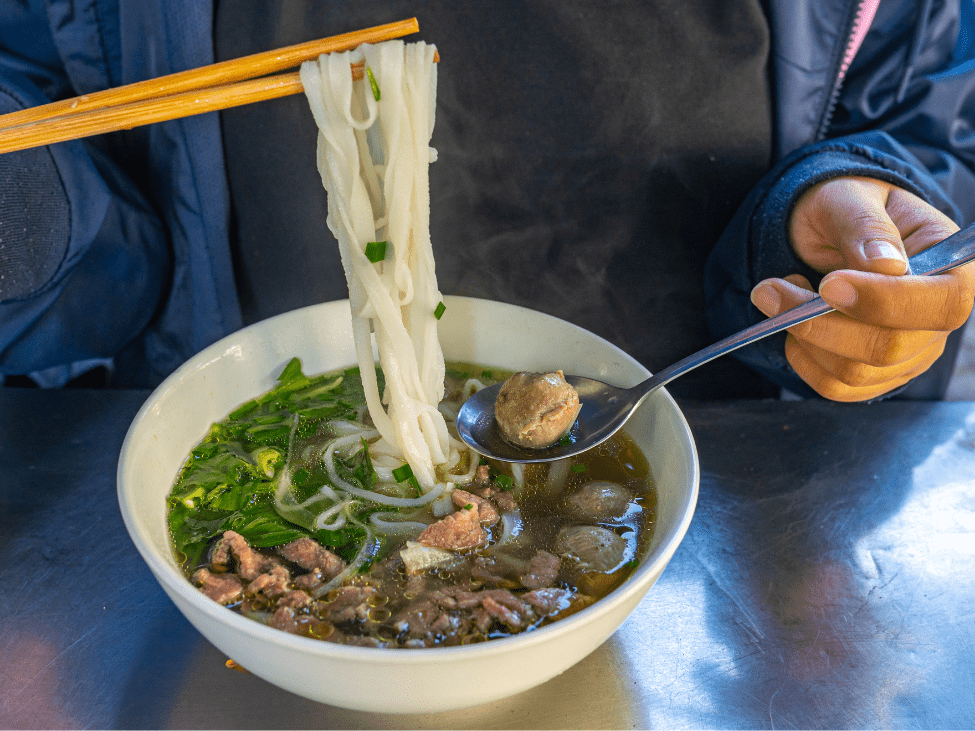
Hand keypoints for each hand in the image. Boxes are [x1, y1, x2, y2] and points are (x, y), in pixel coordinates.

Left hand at [750, 176, 974, 400]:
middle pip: (891, 347)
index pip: (943, 303)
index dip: (884, 301)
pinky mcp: (873, 374)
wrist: (829, 229)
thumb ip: (865, 226)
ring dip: (802, 336)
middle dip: (821, 322)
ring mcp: (908, 352)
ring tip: (777, 294)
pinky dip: (800, 357)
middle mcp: (936, 319)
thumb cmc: (848, 208)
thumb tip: (885, 265)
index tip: (828, 284)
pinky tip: (791, 323)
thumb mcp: (849, 197)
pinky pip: (834, 386)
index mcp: (951, 267)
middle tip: (771, 289)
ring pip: (855, 372)